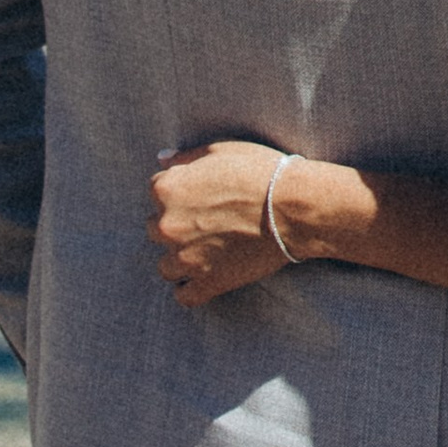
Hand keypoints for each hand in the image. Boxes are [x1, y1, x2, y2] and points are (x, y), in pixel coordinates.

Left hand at [149, 142, 294, 306]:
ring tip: (204, 251)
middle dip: (175, 225)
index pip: (156, 192)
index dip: (179, 192)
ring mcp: (186, 258)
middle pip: (156, 229)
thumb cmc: (259, 172)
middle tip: (204, 222)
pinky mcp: (208, 282)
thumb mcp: (219, 150)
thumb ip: (185, 157)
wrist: (291, 208)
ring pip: (166, 266)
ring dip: (179, 259)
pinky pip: (184, 296)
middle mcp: (168, 225)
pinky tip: (204, 278)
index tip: (199, 195)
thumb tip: (162, 161)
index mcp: (166, 190)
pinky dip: (191, 289)